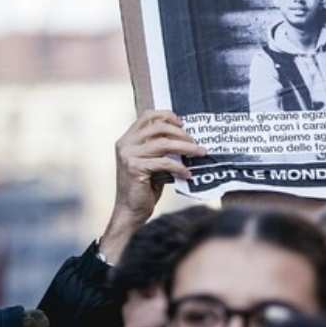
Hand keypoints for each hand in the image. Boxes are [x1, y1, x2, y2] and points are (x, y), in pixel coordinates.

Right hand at [99, 112, 205, 263]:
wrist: (130, 211)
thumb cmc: (144, 186)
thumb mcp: (152, 161)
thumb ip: (161, 147)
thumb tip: (188, 137)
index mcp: (127, 138)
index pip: (147, 116)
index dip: (166, 115)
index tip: (183, 123)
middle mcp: (125, 144)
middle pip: (159, 127)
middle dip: (181, 133)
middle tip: (196, 143)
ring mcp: (128, 155)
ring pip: (164, 144)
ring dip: (186, 148)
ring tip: (200, 153)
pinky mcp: (134, 168)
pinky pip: (164, 163)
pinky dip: (179, 167)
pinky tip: (188, 173)